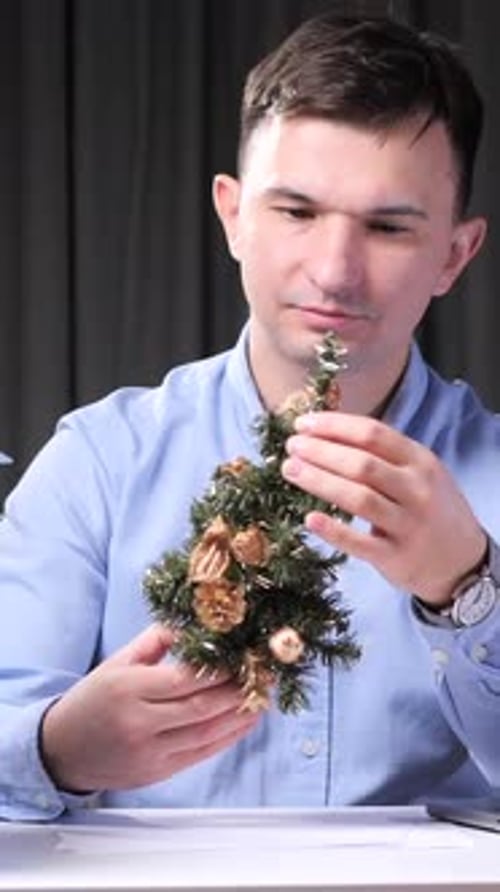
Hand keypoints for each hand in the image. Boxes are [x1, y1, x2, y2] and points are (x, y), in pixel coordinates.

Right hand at [40, 624, 258, 792]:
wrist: (63, 750)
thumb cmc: (94, 699)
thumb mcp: (117, 662)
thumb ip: (155, 640)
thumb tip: (193, 624)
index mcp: (128, 689)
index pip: (184, 679)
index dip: (219, 670)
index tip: (243, 656)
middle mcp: (139, 722)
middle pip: (201, 706)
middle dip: (238, 690)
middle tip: (263, 674)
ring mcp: (149, 751)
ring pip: (206, 732)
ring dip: (240, 715)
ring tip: (263, 696)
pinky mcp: (157, 772)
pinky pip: (200, 753)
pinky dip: (228, 737)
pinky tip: (246, 722)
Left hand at [282, 412, 486, 605]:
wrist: (462, 560)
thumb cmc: (429, 507)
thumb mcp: (419, 472)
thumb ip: (383, 455)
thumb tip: (326, 433)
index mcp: (420, 461)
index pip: (373, 434)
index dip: (335, 426)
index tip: (303, 424)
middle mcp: (417, 490)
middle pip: (362, 464)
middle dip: (321, 451)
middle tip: (291, 446)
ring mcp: (408, 525)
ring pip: (359, 499)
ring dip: (320, 481)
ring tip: (290, 470)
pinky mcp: (396, 557)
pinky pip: (361, 543)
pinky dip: (334, 531)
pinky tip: (310, 519)